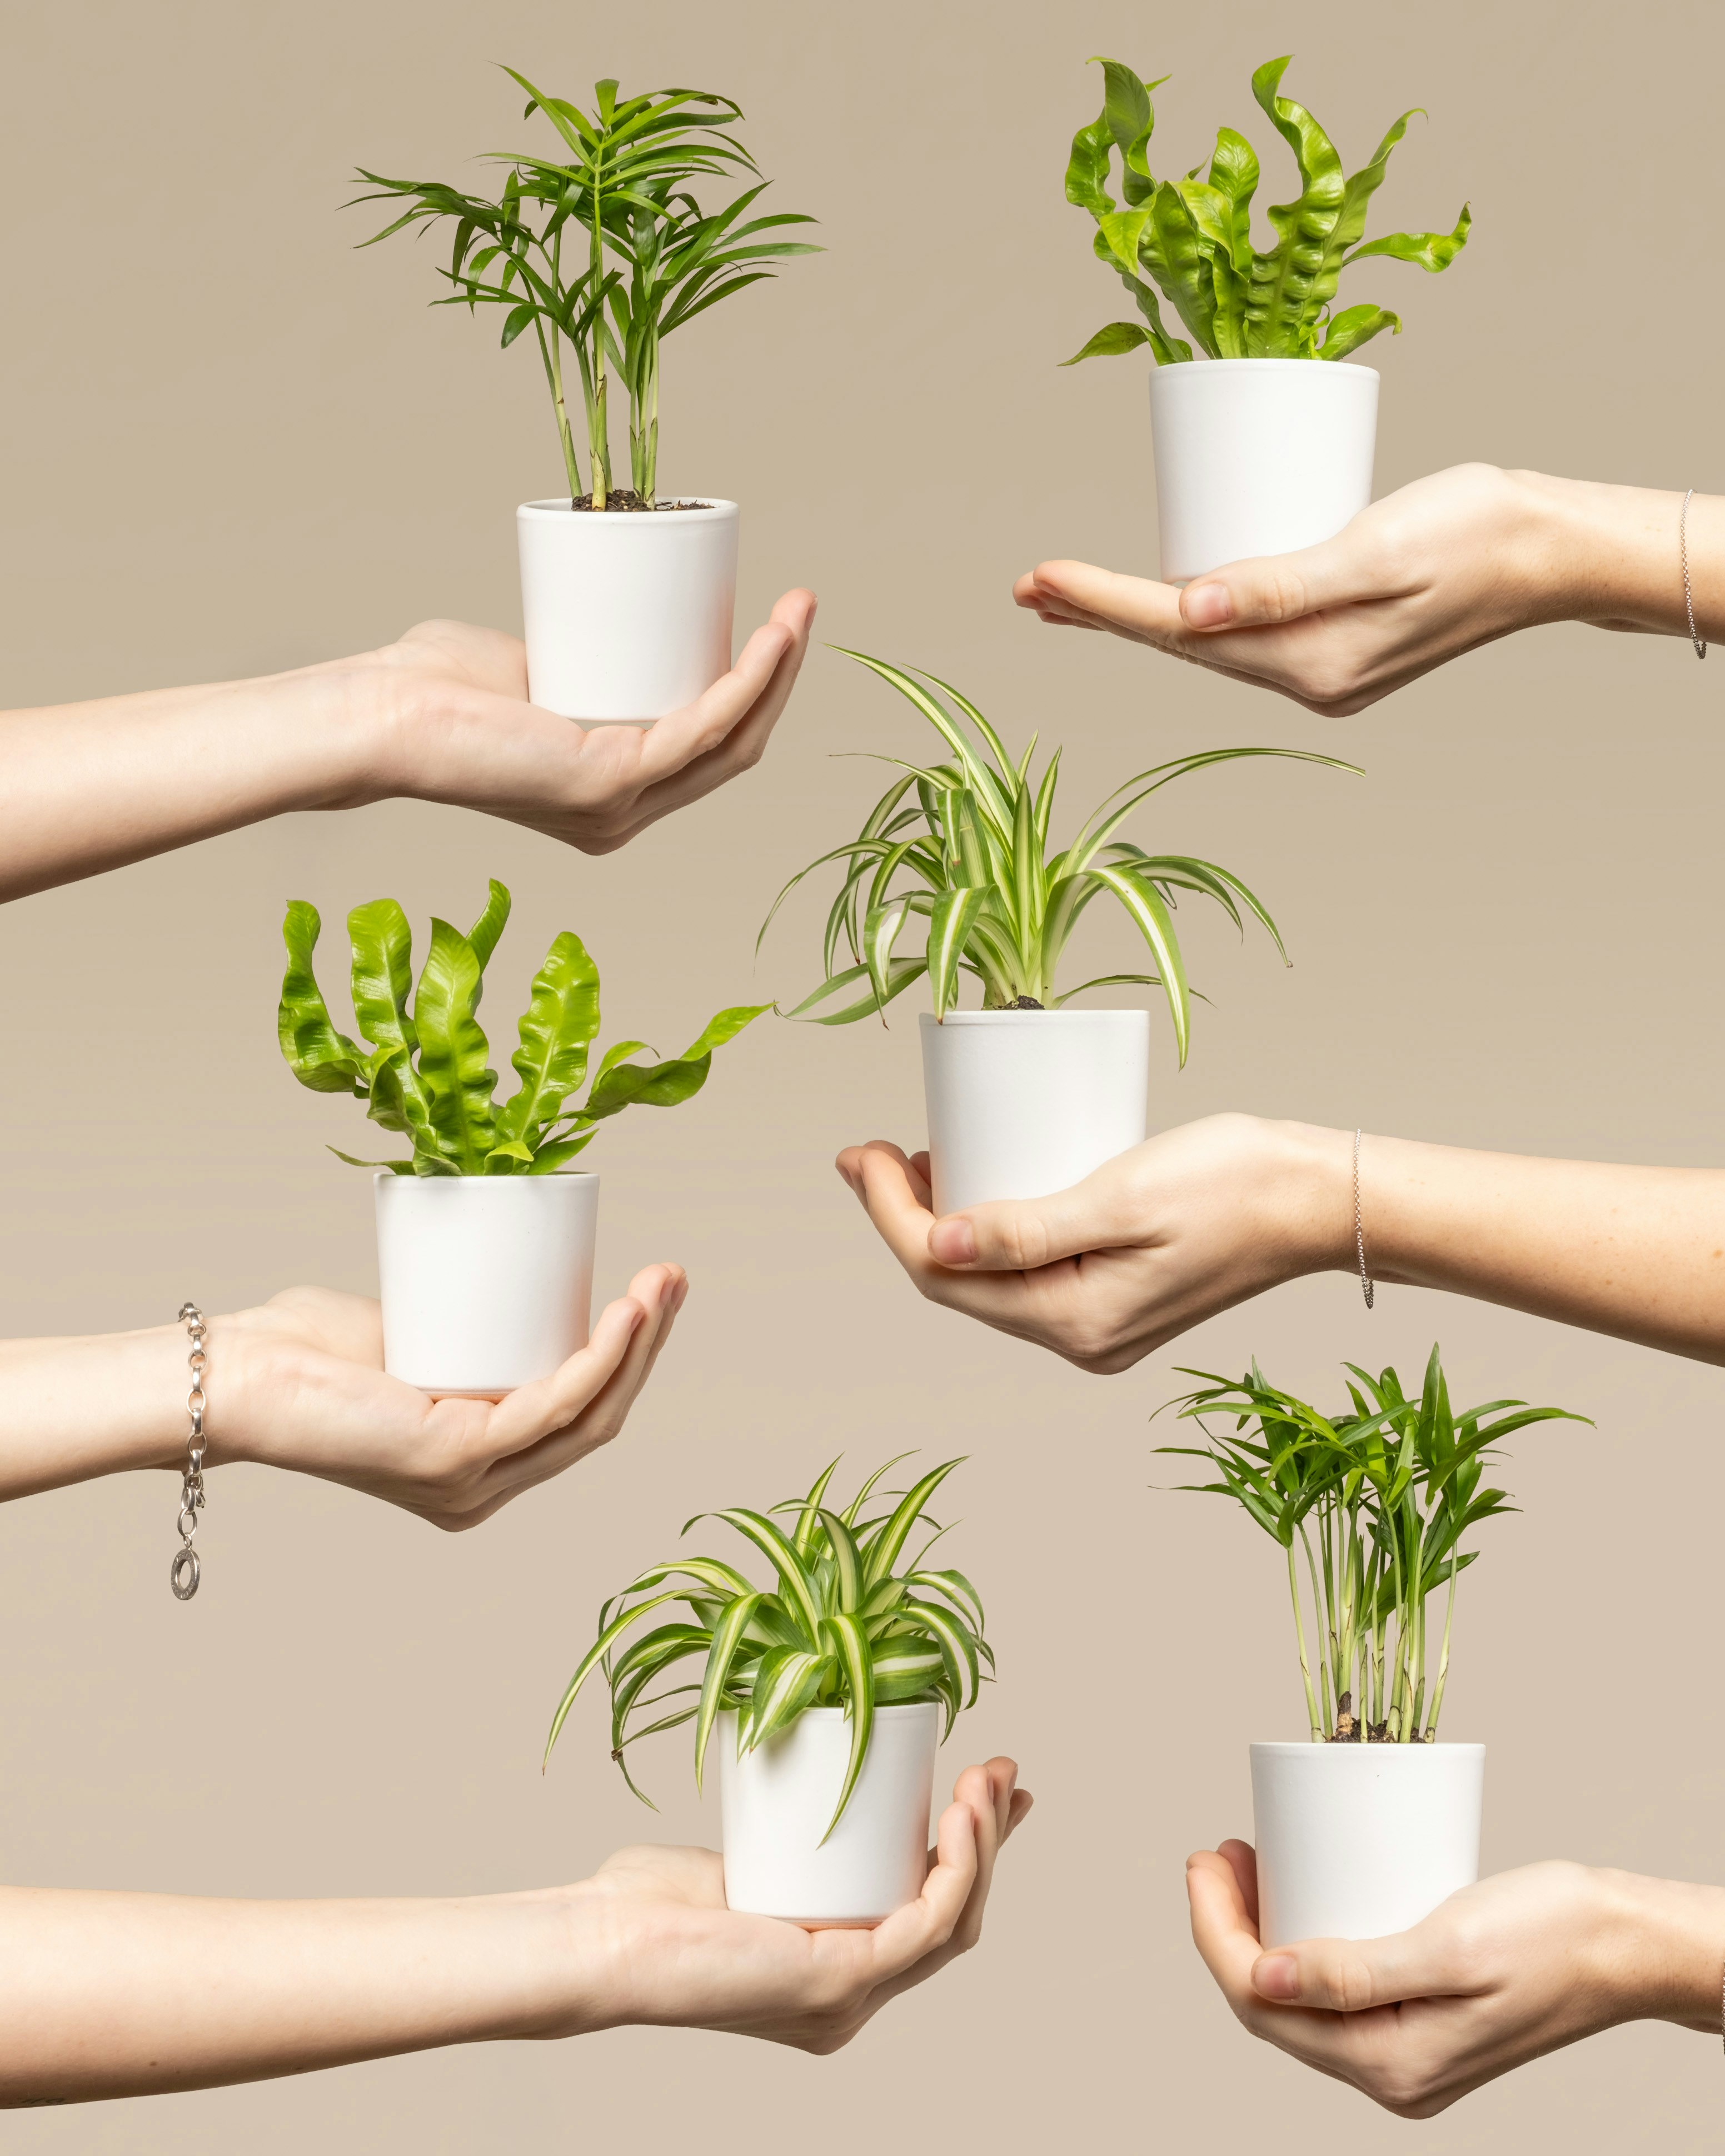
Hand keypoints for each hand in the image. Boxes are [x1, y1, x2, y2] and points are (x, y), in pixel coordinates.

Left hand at [216, 1264, 685, 1528]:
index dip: (627, 1356)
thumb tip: (501, 1272)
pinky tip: (623, 1317)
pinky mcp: (457, 1458)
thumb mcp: (412, 1339)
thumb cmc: (308, 1353)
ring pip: (588, 1416)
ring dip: (638, 1344)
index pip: (577, 1417)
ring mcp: (473, 1483)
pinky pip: (552, 1408)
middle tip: (671, 1276)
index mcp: (477, 1471)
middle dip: (647, 1343)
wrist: (241, 1376)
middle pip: (597, 1417)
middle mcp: (482, 1491)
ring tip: (660, 1283)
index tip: (649, 1291)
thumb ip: (455, 1324)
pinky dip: (598, 1360)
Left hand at [370, 590, 815, 851]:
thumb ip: (567, 658)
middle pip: (732, 746)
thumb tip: (596, 613)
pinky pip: (701, 730)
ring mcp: (618, 808)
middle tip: (801, 607)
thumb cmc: (430, 690)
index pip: (703, 748)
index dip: (751, 689)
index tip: (771, 625)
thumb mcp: (527, 671)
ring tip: (799, 609)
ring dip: (777, 671)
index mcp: (606, 798)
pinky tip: (768, 641)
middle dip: (780, 674)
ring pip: (729, 741)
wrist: (379, 714)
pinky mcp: (607, 783)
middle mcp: (621, 816)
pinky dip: (745, 684)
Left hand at [585, 1757, 1031, 2050]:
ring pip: (951, 1923)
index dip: (973, 1854)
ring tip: (981, 1781)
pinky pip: (925, 1928)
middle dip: (989, 1838)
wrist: (600, 1940)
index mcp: (833, 1974)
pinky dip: (955, 1871)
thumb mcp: (746, 1858)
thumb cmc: (647, 1905)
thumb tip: (824, 1774)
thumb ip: (786, 1836)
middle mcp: (850, 1998)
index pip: (928, 1916)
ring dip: (981, 1845)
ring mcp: (848, 1999)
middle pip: (953, 1917)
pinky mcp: (836, 1984)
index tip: (988, 1787)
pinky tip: (958, 1819)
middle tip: (1001, 1770)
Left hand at [835, 1119, 1347, 1373]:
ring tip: (915, 1159)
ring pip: (990, 1278)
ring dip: (945, 1222)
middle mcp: (1081, 1339)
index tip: (860, 1153)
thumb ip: (1030, 1228)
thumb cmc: (1233, 1185)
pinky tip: (980, 1184)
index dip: (889, 1215)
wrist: (1315, 1198)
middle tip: (871, 1149)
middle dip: (904, 1217)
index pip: (944, 1276)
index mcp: (1076, 1323)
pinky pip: (1028, 1271)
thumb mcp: (1122, 1197)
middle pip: (958, 1283)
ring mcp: (1099, 1324)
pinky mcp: (1116, 1297)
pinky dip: (991, 1230)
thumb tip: (938, 1243)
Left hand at [1013, 466, 1709, 715]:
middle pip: (1179, 644)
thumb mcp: (1376, 548)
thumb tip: (1189, 609)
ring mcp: (1320, 670)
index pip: (1178, 630)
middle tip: (1026, 588)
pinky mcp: (1334, 647)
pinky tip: (1161, 600)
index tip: (1038, 578)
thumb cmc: (1475, 531)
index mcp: (1308, 663)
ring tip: (1065, 596)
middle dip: (1100, 615)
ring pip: (1205, 642)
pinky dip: (1188, 614)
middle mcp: (1306, 680)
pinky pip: (1239, 635)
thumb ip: (1285, 582)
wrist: (1548, 549)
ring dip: (1135, 617)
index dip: (1102, 602)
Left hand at [1186, 1840, 1724, 2117]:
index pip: (1261, 2002)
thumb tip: (1260, 1978)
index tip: (1203, 1860)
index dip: (1214, 1931)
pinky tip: (1296, 1898)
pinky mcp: (1419, 2026)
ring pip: (1298, 1999)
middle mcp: (1390, 2075)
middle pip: (1270, 2005)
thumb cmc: (1551, 1935)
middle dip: (1228, 1927)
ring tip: (1247, 1864)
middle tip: (1220, 1852)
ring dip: (1261, 1933)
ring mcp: (1404, 2055)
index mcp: (1390, 2065)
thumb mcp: (1449, 1948)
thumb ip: (1354, 1973)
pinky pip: (1335, 1994)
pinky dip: (1302, 1946)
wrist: (1621, 1946)